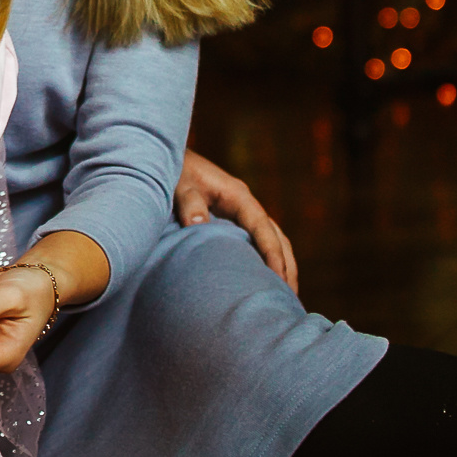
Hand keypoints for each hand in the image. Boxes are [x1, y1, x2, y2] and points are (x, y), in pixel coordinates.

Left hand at [175, 147, 297, 292]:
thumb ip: (189, 204)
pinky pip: (257, 241)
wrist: (165, 158)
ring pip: (272, 240)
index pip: (263, 227)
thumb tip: (198, 224)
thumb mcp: (180, 186)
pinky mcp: (232, 220)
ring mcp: (241, 212)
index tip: (278, 278)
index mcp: (238, 196)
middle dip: (287, 266)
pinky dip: (267, 259)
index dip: (272, 253)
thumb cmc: (174, 172)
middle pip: (277, 237)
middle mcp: (246, 205)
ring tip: (286, 296)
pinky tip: (264, 279)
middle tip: (291, 298)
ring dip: (282, 265)